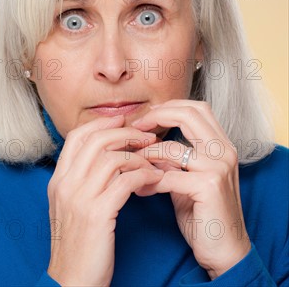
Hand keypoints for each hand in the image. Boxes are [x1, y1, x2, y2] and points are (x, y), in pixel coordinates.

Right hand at [46, 114, 163, 286]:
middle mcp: (65, 184)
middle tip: (145, 137)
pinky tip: (154, 179)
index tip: (121, 121)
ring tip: (152, 161)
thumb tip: (106, 156)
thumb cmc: (78, 245)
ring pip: (112, 158)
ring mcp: (79, 198)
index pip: (76, 136)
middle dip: (124, 133)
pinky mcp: (97, 214)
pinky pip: (125, 182)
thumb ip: (82, 180)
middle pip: (96, 140)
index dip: (101, 124)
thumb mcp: (71, 207)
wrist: (71, 283)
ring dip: (137, 156)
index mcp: (58, 180)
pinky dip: (143, 175)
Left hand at [131, 99, 251, 279]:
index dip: (169, 107)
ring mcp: (218, 167)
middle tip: (135, 129)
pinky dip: (149, 182)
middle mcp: (224, 151)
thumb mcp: (189, 178)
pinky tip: (141, 191)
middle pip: (188, 114)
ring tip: (132, 165)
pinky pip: (169, 176)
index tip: (146, 119)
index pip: (196, 108)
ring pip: (172, 147)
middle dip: (157, 116)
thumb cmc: (205, 212)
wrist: (226, 250)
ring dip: (146, 155)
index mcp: (222, 144)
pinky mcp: (208, 186)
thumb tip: (146, 143)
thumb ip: (174, 158)